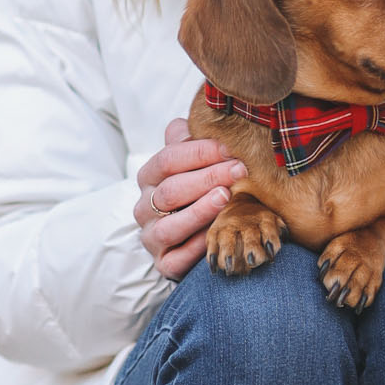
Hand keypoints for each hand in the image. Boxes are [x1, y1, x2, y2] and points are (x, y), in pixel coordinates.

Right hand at [134, 121, 247, 279]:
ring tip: (225, 197)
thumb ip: (188, 141)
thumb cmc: (198, 190)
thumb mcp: (192, 162)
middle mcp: (145, 207)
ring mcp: (152, 237)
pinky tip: (218, 233)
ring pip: (170, 226)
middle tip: (238, 169)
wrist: (196, 234)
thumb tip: (188, 121)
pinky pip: (177, 259)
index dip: (198, 152)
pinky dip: (197, 247)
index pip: (167, 160)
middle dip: (206, 178)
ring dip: (199, 211)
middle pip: (170, 191)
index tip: (229, 148)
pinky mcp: (163, 263)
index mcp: (150, 178)